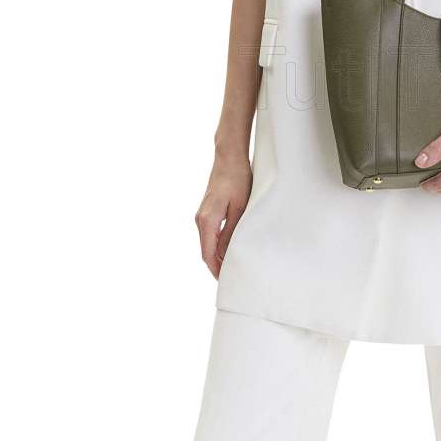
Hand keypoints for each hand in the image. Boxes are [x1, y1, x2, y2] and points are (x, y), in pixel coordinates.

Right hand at [194, 151, 252, 277]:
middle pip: (206, 251)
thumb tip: (226, 254)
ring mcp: (202, 215)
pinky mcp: (207, 211)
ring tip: (232, 267)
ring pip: (208, 243)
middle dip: (217, 266)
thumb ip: (232, 232)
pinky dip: (217, 245)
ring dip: (217, 256)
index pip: (208, 254)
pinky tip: (228, 249)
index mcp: (207, 221)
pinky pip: (210, 234)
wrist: (229, 157)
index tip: (226, 282)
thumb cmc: (238, 179)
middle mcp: (200, 220)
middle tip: (232, 279)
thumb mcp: (240, 208)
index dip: (216, 270)